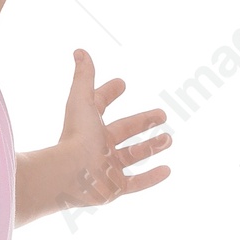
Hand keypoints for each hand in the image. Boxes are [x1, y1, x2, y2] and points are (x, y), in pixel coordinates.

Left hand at [49, 49, 172, 209]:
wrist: (70, 174)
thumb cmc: (76, 136)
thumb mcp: (82, 102)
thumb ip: (83, 76)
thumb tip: (80, 51)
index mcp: (90, 127)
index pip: (99, 106)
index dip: (108, 93)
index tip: (121, 83)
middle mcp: (98, 148)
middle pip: (124, 132)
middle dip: (143, 123)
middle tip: (162, 114)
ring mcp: (107, 169)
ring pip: (133, 156)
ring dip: (152, 147)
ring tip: (168, 139)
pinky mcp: (115, 188)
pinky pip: (137, 183)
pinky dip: (152, 178)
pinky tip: (167, 170)